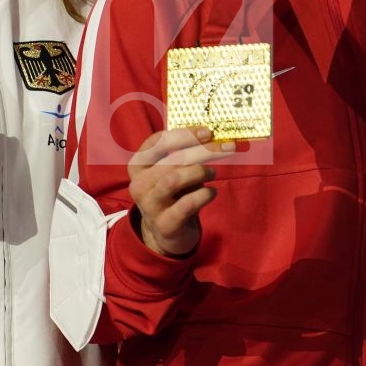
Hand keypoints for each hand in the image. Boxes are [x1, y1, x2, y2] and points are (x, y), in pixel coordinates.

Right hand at [128, 127, 237, 257]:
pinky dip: (204, 194)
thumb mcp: (172, 172)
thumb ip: (184, 155)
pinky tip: (212, 192)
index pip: (157, 142)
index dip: (184, 134)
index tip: (208, 132)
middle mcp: (139, 184)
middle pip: (172, 159)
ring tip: (213, 173)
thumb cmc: (173, 194)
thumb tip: (211, 137)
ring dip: (200, 172)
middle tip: (227, 147)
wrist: (165, 234)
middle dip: (203, 150)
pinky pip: (187, 203)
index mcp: (138, 165)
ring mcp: (149, 205)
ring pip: (174, 179)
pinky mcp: (164, 224)